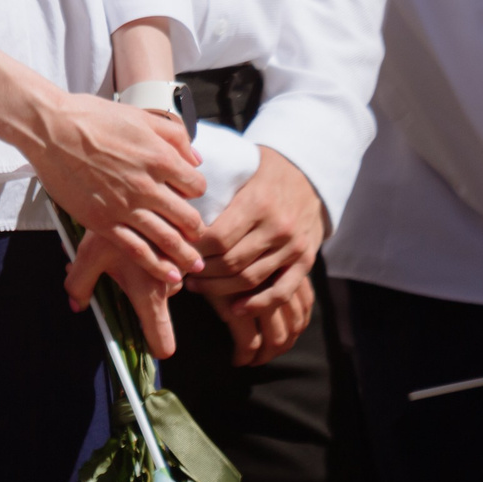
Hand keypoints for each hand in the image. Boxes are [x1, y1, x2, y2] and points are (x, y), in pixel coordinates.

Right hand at [25, 94, 206, 284]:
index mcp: (160, 158)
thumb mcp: (139, 116)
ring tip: (194, 265)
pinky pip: (136, 249)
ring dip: (185, 255)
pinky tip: (169, 276)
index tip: (187, 196)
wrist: (50, 129)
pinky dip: (156, 266)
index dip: (195, 192)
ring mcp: (125, 206)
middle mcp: (148, 185)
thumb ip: (173, 136)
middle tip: (199, 238)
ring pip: (167, 238)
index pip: (196, 186)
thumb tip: (195, 160)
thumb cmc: (91, 117)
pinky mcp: (102, 221)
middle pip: (187, 217)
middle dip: (196, 230)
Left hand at [63, 228, 179, 358]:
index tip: (148, 349)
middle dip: (137, 293)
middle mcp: (172, 283)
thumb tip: (77, 306)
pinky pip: (174, 257)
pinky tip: (140, 232)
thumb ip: (81, 285)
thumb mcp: (89, 255)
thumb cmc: (113, 223)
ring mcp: (184, 264)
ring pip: (166, 279)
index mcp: (148, 293)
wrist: (140, 184)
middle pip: (158, 305)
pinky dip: (160, 250)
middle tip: (112, 270)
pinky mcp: (189, 245)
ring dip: (148, 269)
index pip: (161, 338)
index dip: (155, 346)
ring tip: (121, 247)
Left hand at [189, 146, 325, 366]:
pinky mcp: (306, 261)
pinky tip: (234, 310)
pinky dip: (257, 304)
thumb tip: (173, 206)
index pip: (217, 238)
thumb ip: (213, 191)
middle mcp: (278, 227)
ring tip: (196, 286)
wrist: (310, 173)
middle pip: (230, 262)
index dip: (193, 250)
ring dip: (219, 289)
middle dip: (201, 271)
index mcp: (257, 203)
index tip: (175, 251)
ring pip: (250, 279)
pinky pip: (281, 291)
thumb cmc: (262, 172)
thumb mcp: (239, 172)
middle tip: (180, 271)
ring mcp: (293, 247)